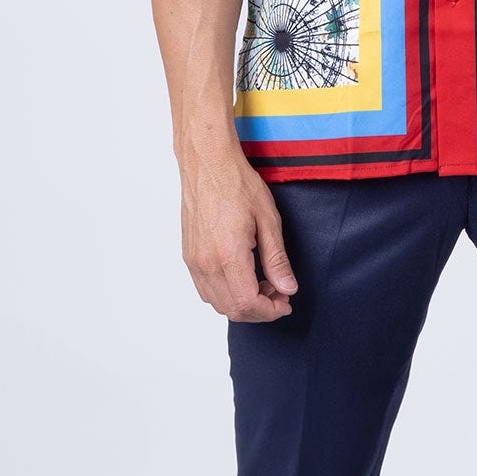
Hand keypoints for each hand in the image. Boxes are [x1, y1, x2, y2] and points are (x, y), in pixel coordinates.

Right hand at [178, 144, 297, 321]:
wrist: (208, 164)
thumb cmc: (238, 184)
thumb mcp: (268, 220)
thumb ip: (277, 259)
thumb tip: (287, 288)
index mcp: (228, 254)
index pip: (248, 303)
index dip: (270, 311)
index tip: (285, 302)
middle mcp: (206, 262)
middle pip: (232, 309)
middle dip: (260, 311)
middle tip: (280, 293)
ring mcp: (194, 260)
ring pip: (217, 303)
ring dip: (243, 304)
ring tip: (264, 284)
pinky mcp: (189, 255)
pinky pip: (205, 289)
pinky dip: (226, 294)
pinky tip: (243, 277)